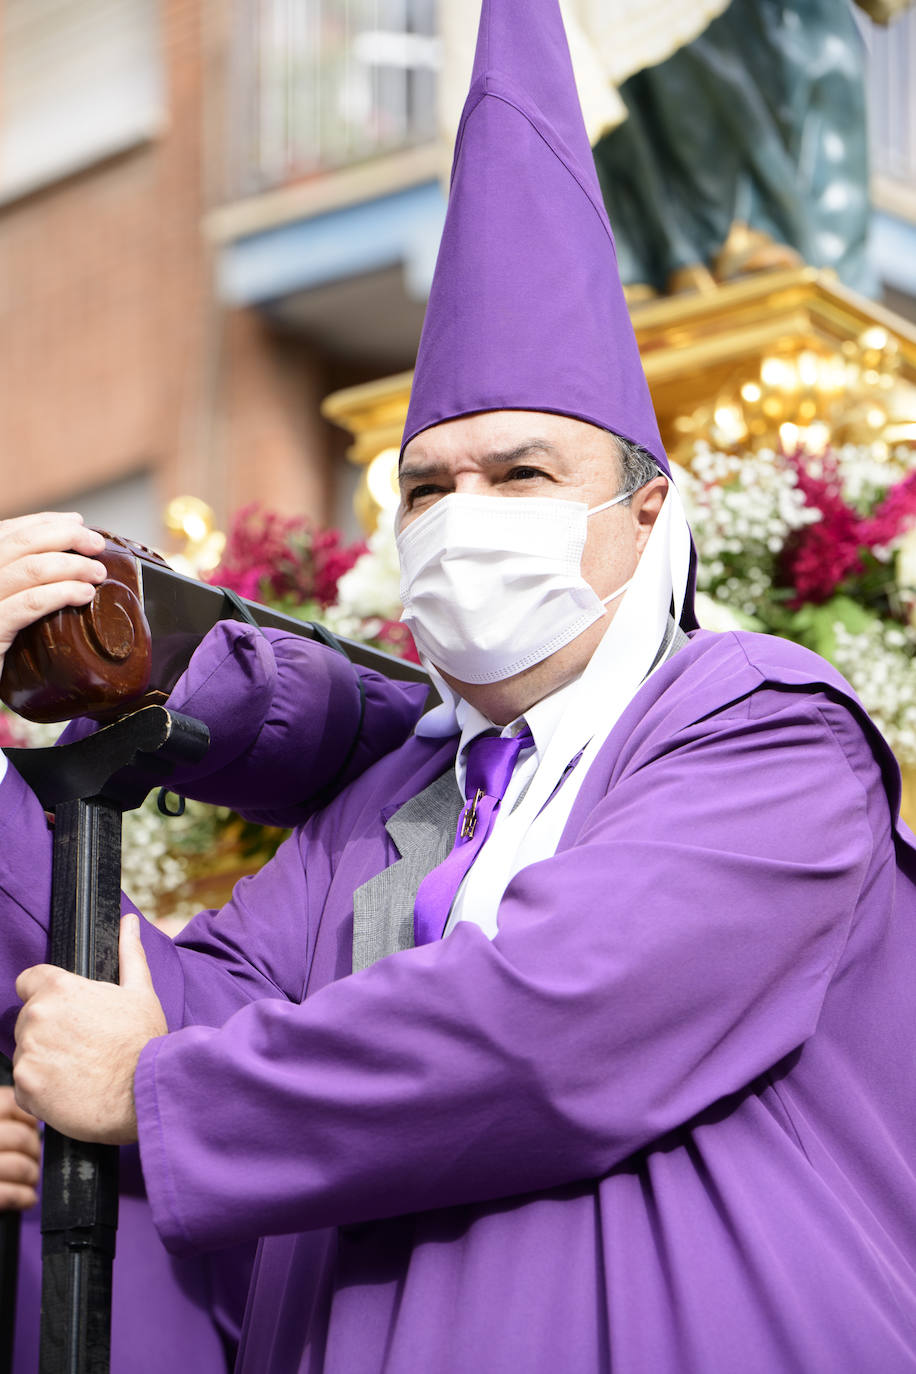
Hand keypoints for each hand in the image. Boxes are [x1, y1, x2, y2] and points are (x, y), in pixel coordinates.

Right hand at [0, 512, 106, 677]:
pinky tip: (83, 594)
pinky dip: (60, 593)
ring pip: (30, 569)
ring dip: (72, 565)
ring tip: (97, 572)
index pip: (8, 531)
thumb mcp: (4, 602)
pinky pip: (28, 605)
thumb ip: (22, 580)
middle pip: (21, 542)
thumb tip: (70, 556)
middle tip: (95, 544)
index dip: (45, 522)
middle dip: (65, 537)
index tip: (78, 523)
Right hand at [0, 1085, 39, 1209]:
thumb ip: (4, 1121)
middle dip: (33, 1150)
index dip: (27, 1116)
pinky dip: (23, 1196)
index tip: (30, 1125)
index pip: (9, 1103)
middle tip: (33, 1157)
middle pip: (20, 1137)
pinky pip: (8, 1194)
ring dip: (31, 1174)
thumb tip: (34, 1115)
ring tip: (30, 1178)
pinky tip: (28, 1198)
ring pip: (19, 1165)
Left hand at [13, 914, 166, 1144]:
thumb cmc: (144, 1043)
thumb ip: (128, 954)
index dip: (45, 994)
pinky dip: (42, 1091)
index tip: (64, 1011)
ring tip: (80, 1070)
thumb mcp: (141, 993)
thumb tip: (130, 923)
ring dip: (45, 1062)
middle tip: (82, 1046)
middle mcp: (38, 1017)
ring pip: (26, 1053)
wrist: (144, 1096)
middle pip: (28, 1019)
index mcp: (61, 989)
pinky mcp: (26, 1086)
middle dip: (48, 1031)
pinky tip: (71, 1091)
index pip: (29, 980)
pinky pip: (24, 1086)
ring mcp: (29, 1052)